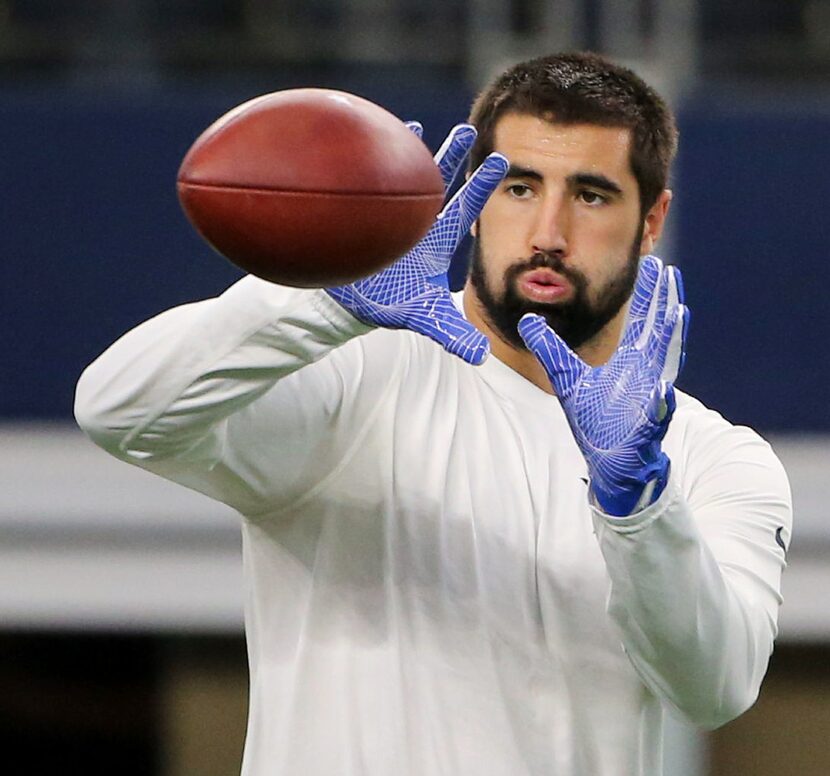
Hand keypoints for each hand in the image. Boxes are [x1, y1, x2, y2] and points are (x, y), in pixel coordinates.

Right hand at [326, 123, 508, 364]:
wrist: (351, 305)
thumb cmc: (392, 307)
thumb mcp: (425, 319)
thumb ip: (452, 333)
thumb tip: (481, 355)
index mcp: (437, 240)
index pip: (465, 208)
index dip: (482, 186)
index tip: (502, 160)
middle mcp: (418, 223)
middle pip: (439, 184)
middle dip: (453, 157)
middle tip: (469, 129)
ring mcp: (391, 217)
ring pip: (403, 177)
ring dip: (410, 152)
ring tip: (414, 127)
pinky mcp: (364, 216)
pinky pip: (366, 183)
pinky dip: (366, 164)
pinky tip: (364, 142)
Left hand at [518, 256, 688, 515]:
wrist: (611, 465)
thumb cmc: (597, 423)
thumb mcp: (566, 380)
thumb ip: (550, 349)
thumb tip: (528, 320)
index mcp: (630, 362)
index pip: (641, 322)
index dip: (648, 295)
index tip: (654, 265)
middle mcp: (645, 374)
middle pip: (658, 333)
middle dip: (664, 304)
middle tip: (671, 272)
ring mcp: (650, 399)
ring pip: (664, 367)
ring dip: (672, 342)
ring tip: (678, 313)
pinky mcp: (647, 429)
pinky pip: (656, 416)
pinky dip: (660, 404)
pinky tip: (661, 392)